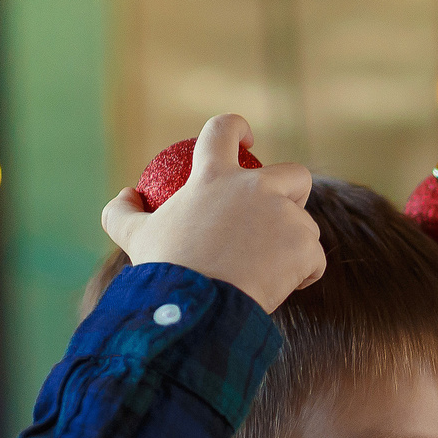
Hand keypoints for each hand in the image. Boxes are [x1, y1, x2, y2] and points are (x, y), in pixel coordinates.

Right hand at [100, 114, 325, 313]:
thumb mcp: (135, 238)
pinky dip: (304, 274)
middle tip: (278, 217)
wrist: (197, 310)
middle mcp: (256, 188)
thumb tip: (126, 195)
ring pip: (306, 225)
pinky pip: (314, 259)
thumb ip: (122, 212)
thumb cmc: (165, 271)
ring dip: (293, 244)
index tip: (247, 140)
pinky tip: (283, 287)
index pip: (224, 130)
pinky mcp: (305, 247)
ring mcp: (285, 215)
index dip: (238, 128)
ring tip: (267, 270)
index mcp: (214, 176)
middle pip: (295, 174)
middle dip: (294, 191)